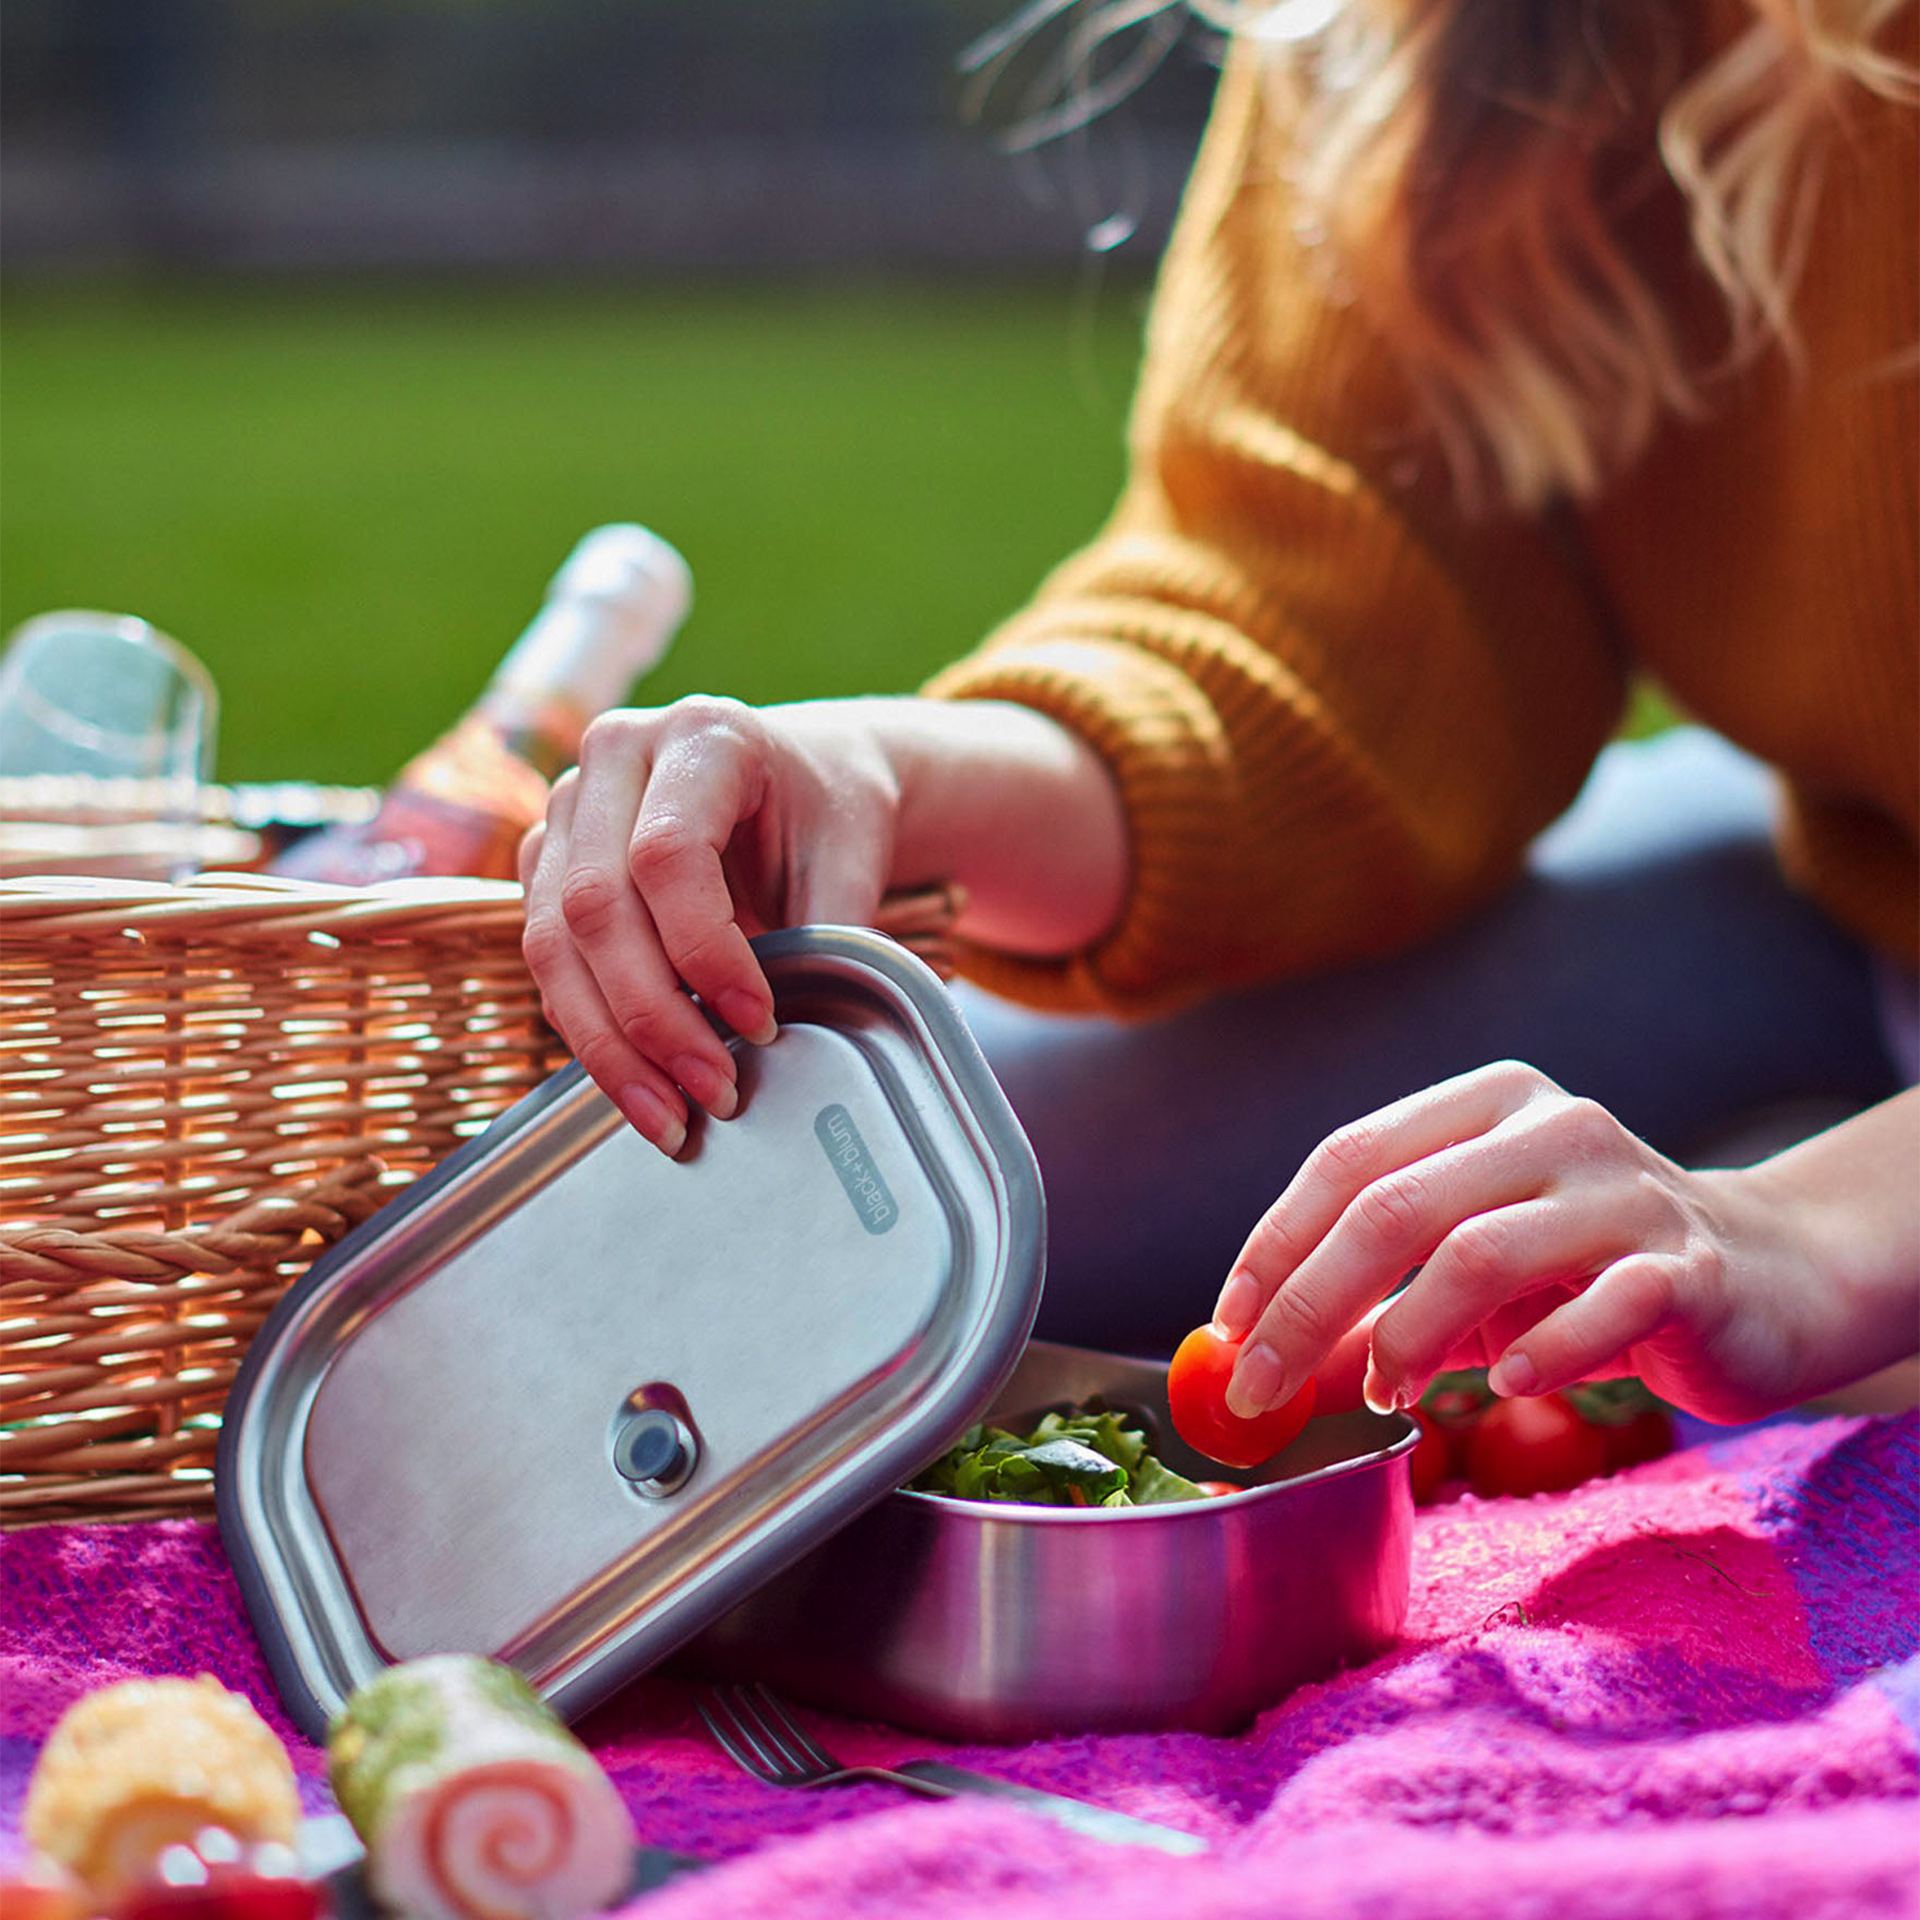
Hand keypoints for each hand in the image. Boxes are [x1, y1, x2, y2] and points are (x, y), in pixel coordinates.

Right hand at [519, 692, 1129, 1156]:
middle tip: (715, 1091)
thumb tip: (802, 1034)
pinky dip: (591, 1034)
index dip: (705, 951)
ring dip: (610, 1045)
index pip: (668, 854)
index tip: (760, 1022)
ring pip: (553, 942)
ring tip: (671, 1118)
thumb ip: (833, 931)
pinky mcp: (546, 864)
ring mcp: (567, 809)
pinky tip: (640, 1088)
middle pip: (596, 904)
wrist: (797, 778)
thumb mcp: (853, 853)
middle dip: (654, 1017)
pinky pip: (547, 962)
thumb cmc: (828, 810)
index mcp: (701, 734)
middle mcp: (615, 757)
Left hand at [1209, 1063, 1919, 1426]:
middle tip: (1262, 1388)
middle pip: (1394, 1205)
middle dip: (1310, 1304)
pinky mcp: (1691, 1266)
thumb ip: (1375, 1309)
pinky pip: (1600, 1307)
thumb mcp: (1469, 1280)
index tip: (1227, 1327)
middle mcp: (1552, 1127)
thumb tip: (1259, 1367)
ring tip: (1384, 1395)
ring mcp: (1626, 1190)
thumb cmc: (1588, 1273)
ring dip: (1408, 1337)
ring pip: (1480, 1251)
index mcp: (1485, 1105)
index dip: (1276, 1244)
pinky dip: (1539, 1354)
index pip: (1349, 1158)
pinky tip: (1505, 1388)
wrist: (1771, 1278)